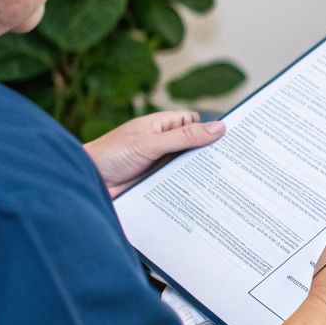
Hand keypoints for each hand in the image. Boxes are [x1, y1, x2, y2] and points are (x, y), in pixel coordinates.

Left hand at [83, 111, 225, 196]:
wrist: (86, 184)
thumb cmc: (110, 154)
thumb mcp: (150, 143)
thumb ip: (184, 136)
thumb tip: (219, 127)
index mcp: (163, 126)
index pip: (197, 124)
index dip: (214, 130)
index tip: (237, 140)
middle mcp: (164, 145)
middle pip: (197, 149)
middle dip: (212, 157)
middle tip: (239, 167)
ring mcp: (161, 167)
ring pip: (190, 170)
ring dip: (202, 177)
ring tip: (228, 187)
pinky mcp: (158, 186)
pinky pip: (179, 188)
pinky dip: (190, 192)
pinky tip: (205, 200)